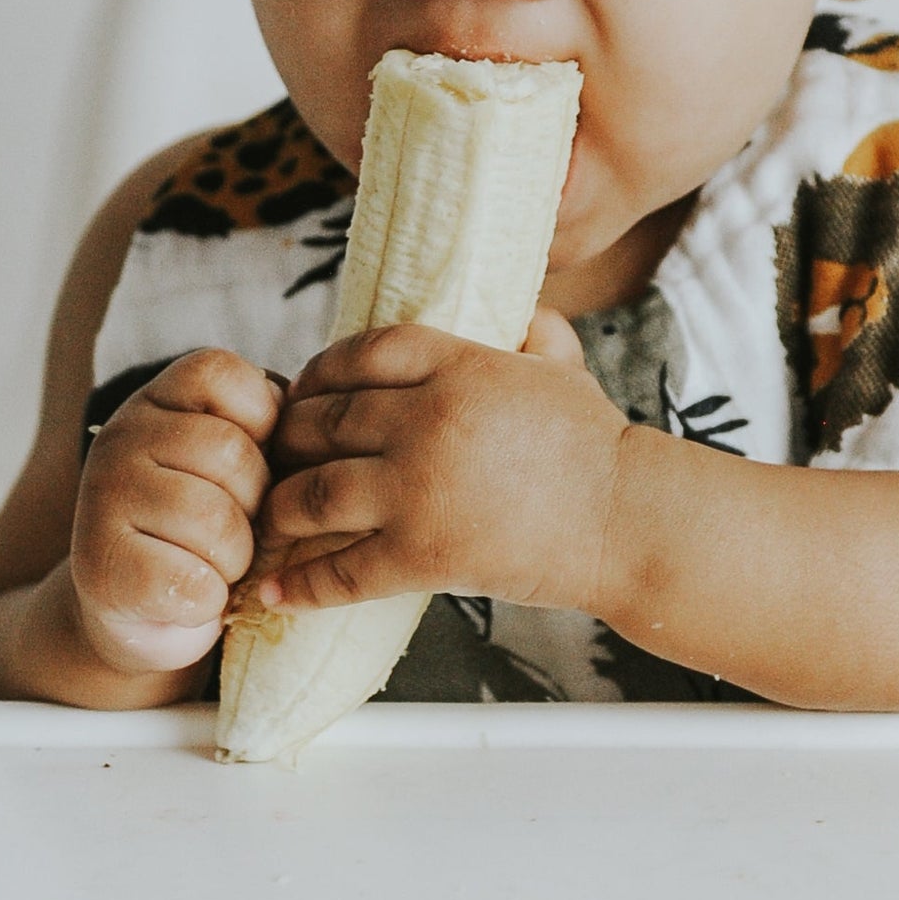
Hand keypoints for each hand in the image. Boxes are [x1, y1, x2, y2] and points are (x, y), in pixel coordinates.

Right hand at [70, 348, 282, 673]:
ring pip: (215, 520)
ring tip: (213, 565)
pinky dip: (209, 600)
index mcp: (157, 400)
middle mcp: (119, 437)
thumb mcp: (235, 464)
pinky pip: (191, 581)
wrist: (141, 616)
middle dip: (256, 507)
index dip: (263, 424)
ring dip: (235, 558)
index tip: (250, 468)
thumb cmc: (208, 531)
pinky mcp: (104, 568)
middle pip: (232, 453)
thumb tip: (311, 420)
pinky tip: (190, 597)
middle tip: (234, 531)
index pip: (224, 375)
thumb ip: (267, 429)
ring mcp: (103, 500)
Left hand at [251, 310, 624, 614]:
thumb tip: (516, 311)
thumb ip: (531, 330)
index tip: (304, 390)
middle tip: (275, 454)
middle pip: (322, 420)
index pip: (361, 353)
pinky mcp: (425, 553)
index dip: (320, 370)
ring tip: (270, 517)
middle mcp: (428, 419)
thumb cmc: (597, 445)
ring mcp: (421, 488)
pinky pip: (342, 570)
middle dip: (288, 439)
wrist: (628, 519)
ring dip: (281, 506)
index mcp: (459, 365)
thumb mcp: (563, 366)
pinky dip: (300, 583)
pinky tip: (274, 589)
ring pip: (313, 492)